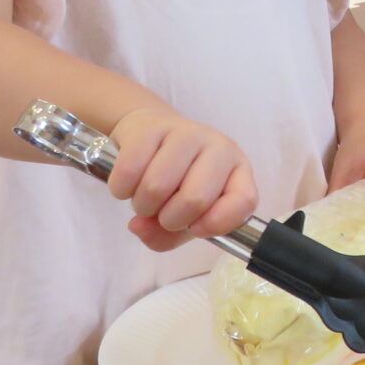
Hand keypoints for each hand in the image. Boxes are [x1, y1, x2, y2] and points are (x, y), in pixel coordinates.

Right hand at [106, 106, 256, 251]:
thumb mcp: (182, 215)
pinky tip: (126, 185)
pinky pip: (130, 170)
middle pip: (195, 199)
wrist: (149, 133)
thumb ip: (166, 236)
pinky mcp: (152, 127)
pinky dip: (121, 188)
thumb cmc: (173, 181)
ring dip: (142, 205)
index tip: (195, 230)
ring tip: (144, 198)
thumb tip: (139, 228)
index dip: (218, 222)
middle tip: (160, 213)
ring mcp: (187, 133)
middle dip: (169, 219)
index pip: (244, 200)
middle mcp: (218, 148)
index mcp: (237, 171)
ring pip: (157, 187)